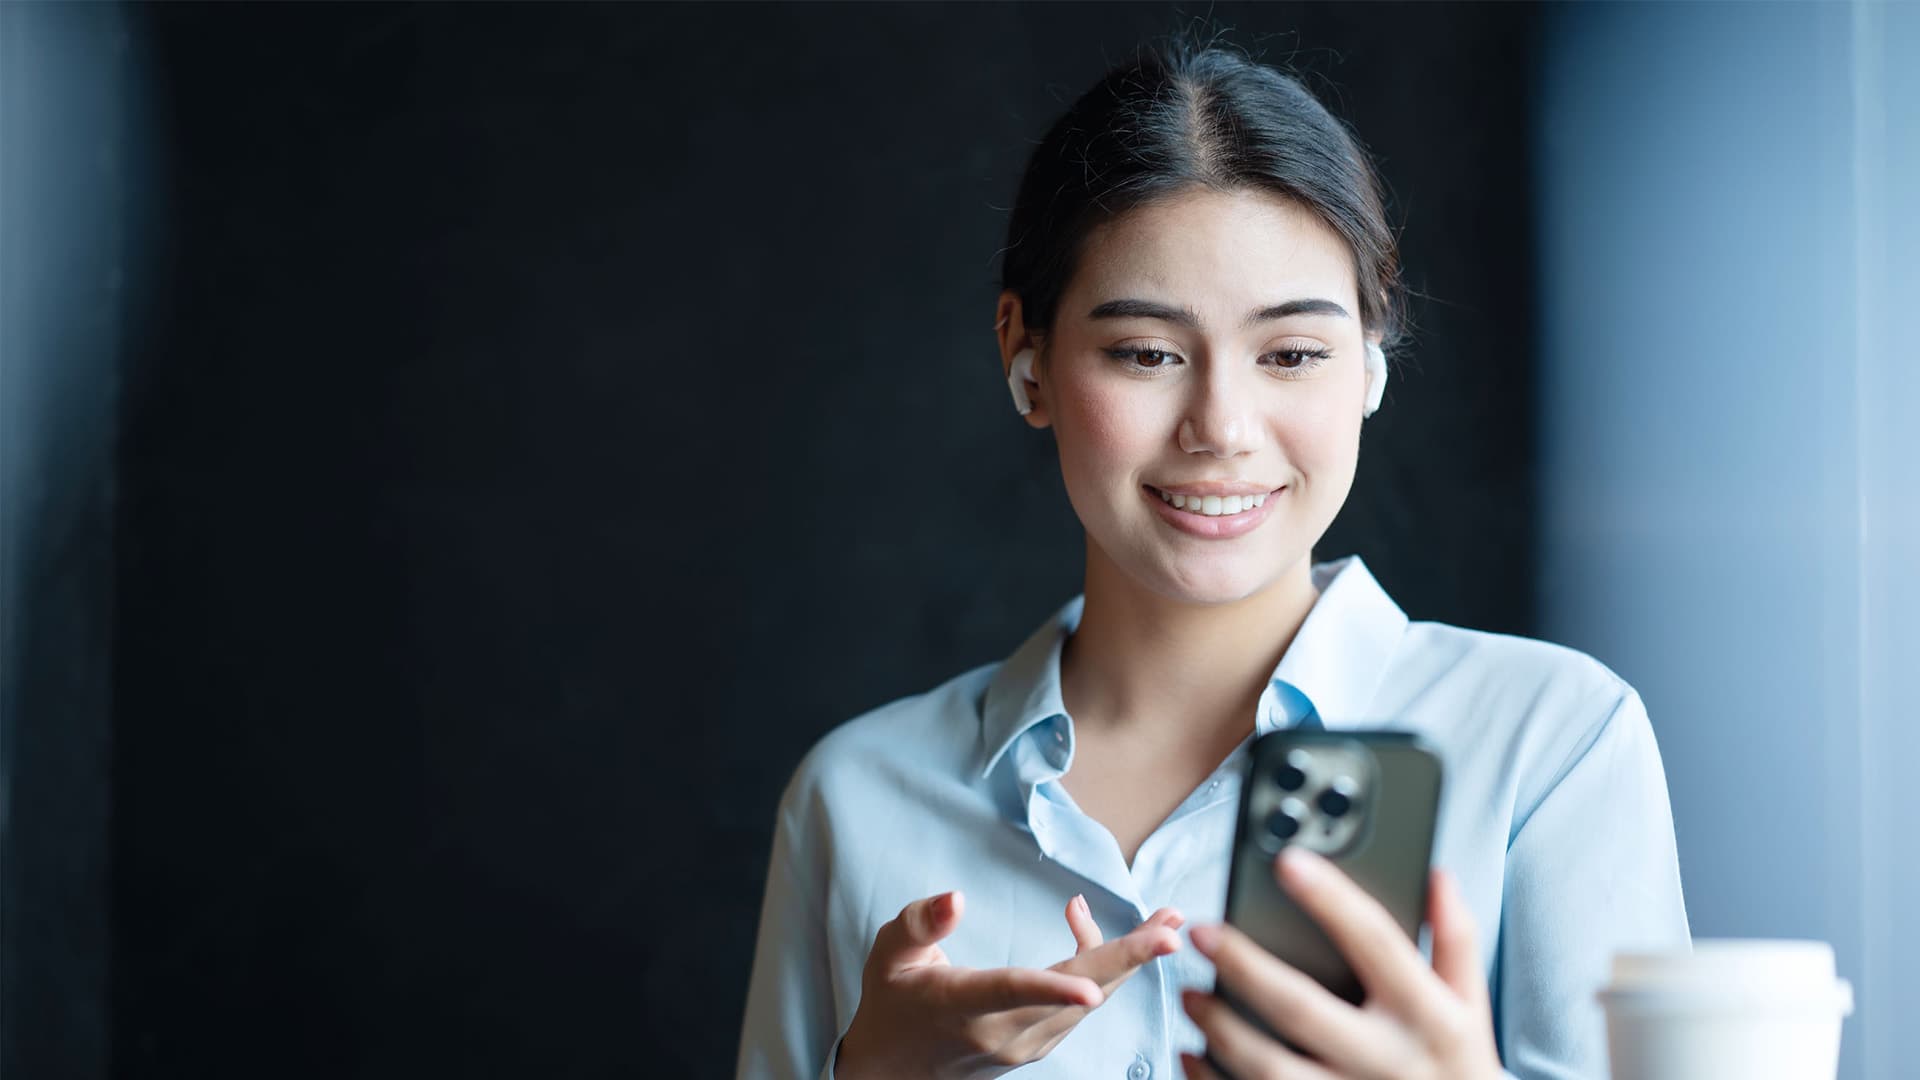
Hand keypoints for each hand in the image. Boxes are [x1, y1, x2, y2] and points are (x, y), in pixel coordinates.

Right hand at [835, 889, 1184, 1079]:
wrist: (894, 1067)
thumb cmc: (892, 999)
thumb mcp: (889, 953)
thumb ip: (921, 923)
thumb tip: (955, 898)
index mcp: (963, 1005)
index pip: (1013, 993)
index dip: (1054, 988)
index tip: (1094, 988)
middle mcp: (1002, 1032)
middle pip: (1075, 995)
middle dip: (1128, 960)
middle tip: (1171, 930)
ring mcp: (1025, 1044)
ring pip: (1088, 1000)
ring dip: (1129, 960)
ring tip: (1166, 920)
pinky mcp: (1039, 1044)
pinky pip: (1080, 1005)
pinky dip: (1102, 969)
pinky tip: (1101, 933)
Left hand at [1179, 847, 1501, 1079]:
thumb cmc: (1460, 1069)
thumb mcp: (1471, 1008)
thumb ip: (1455, 942)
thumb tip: (1437, 876)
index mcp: (1427, 1015)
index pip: (1375, 942)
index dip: (1331, 898)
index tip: (1288, 861)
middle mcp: (1387, 1059)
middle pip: (1302, 1007)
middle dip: (1244, 967)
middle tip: (1202, 934)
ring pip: (1269, 1067)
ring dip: (1220, 1029)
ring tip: (1188, 997)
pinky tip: (1194, 1055)